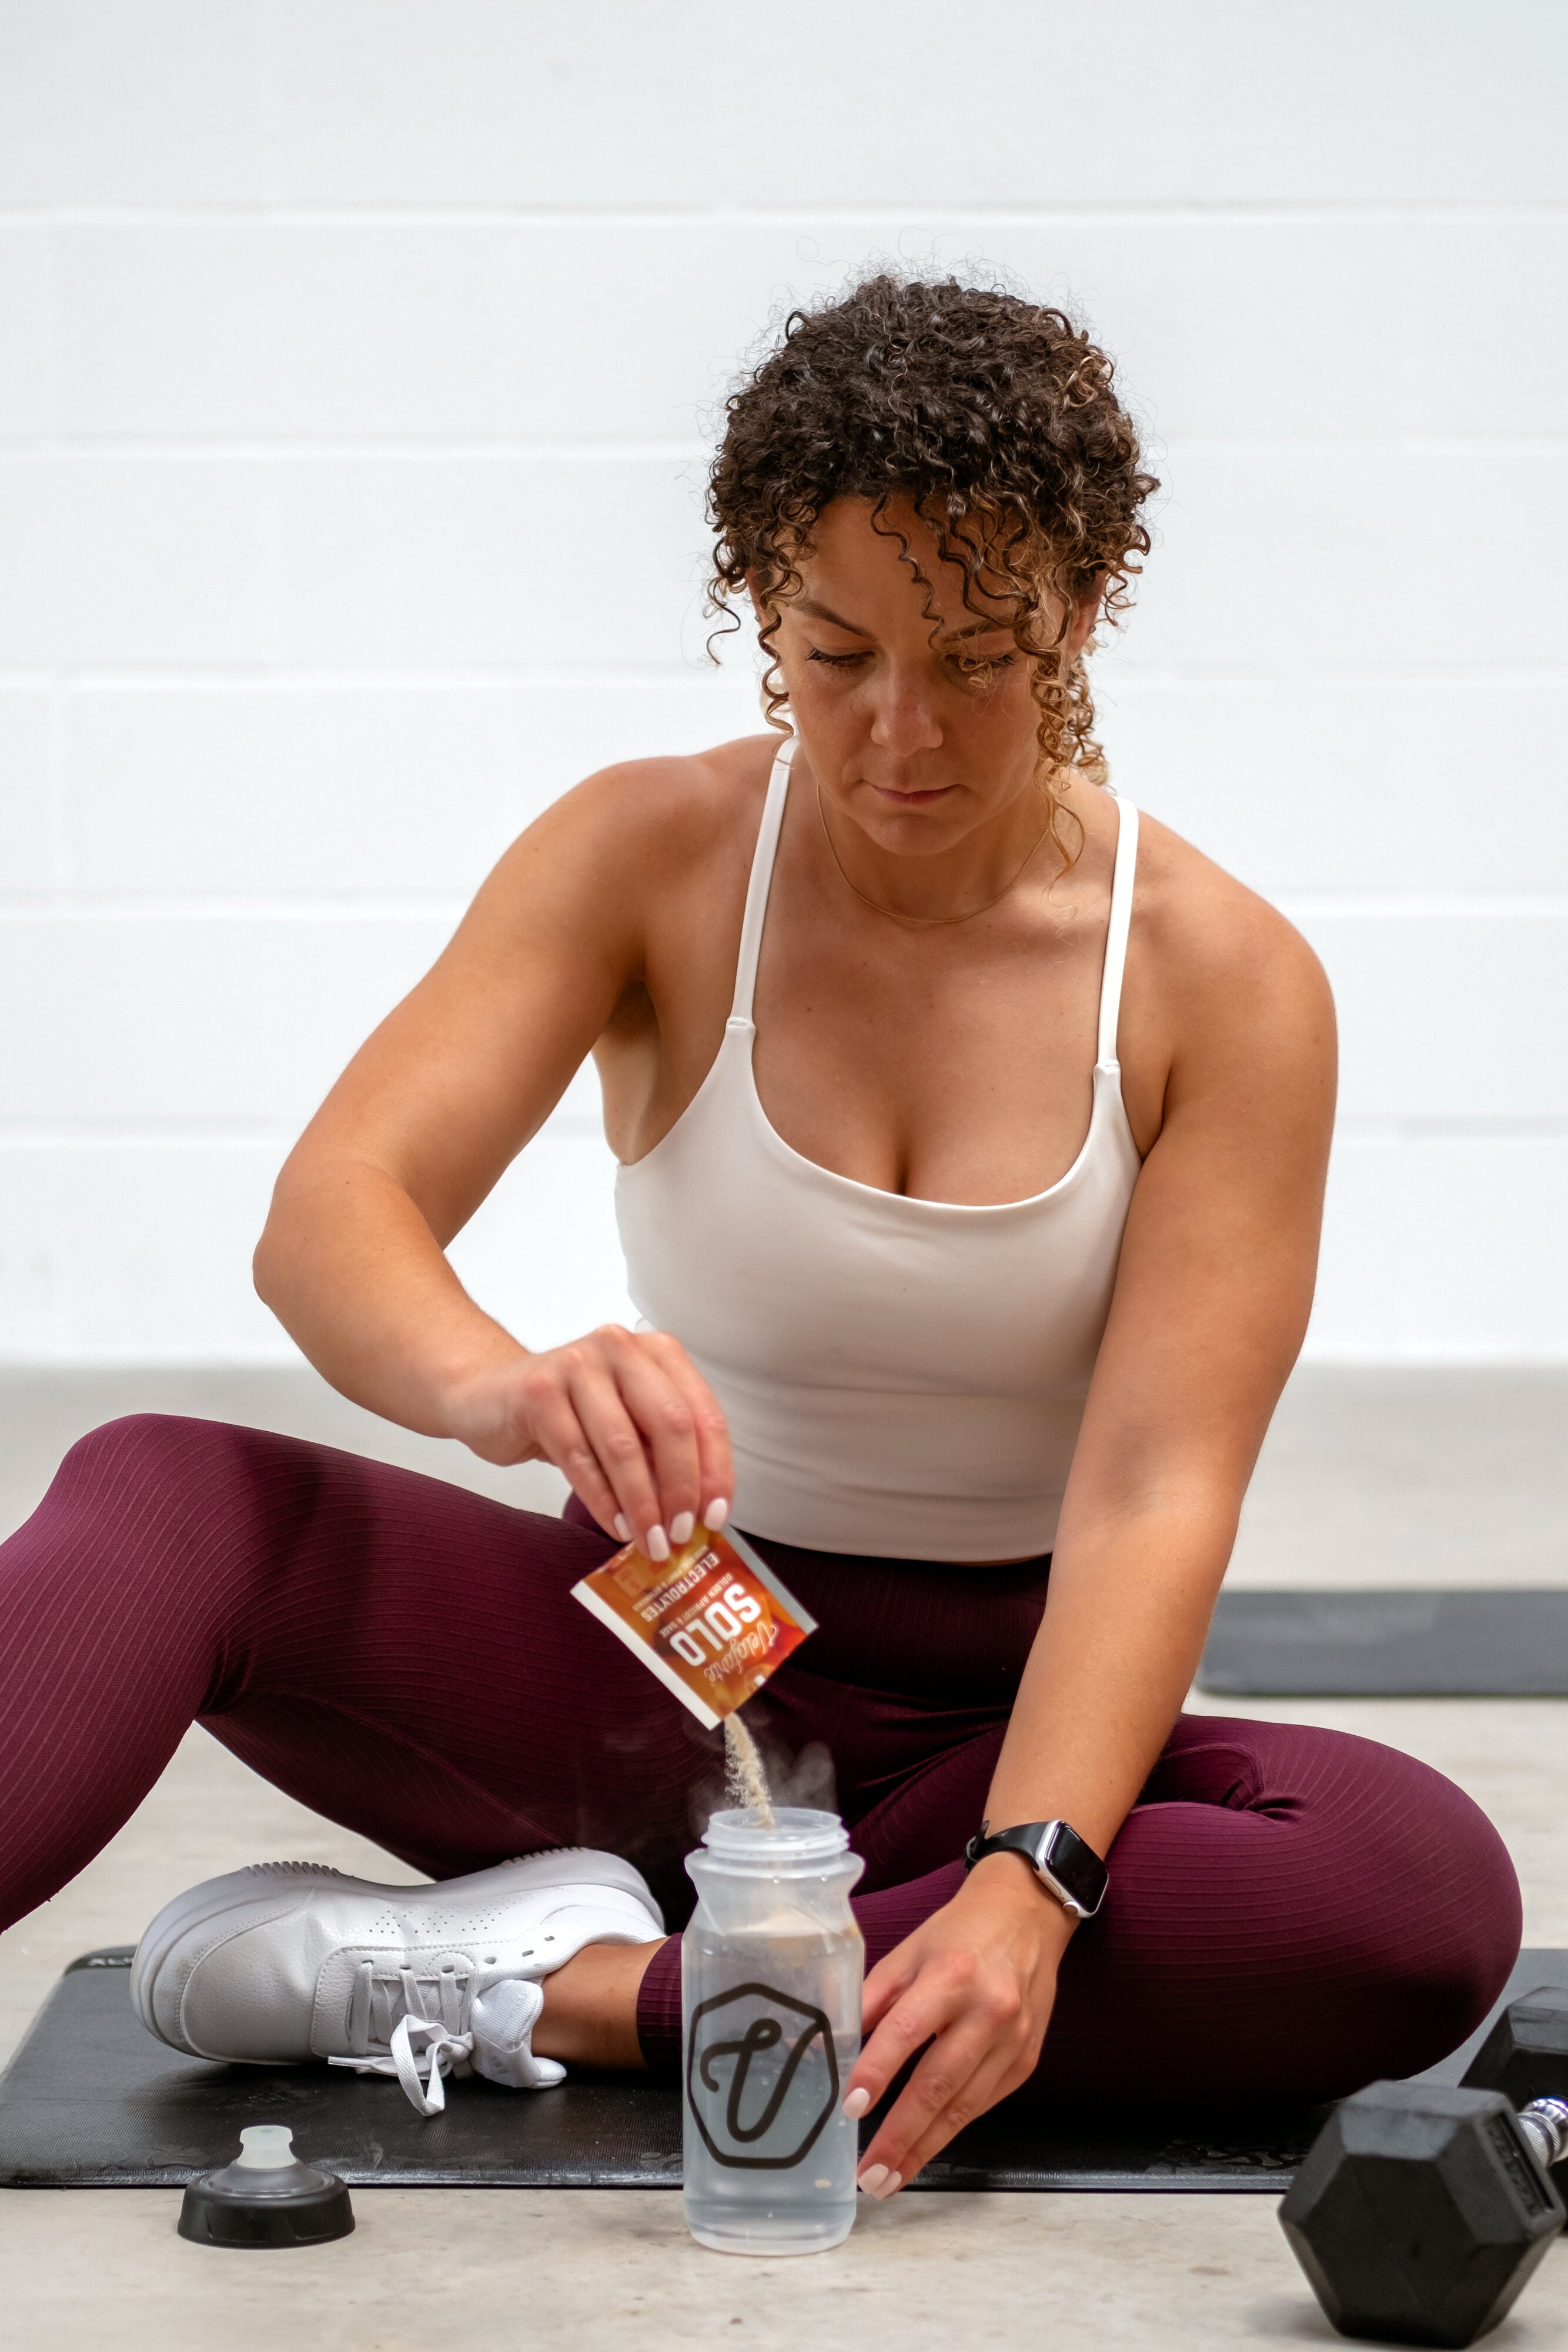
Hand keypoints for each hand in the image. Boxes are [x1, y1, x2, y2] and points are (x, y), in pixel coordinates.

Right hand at [445, 1325, 733, 1559]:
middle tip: (682, 1535)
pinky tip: (615, 1527)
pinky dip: (602, 1500)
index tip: (716, 1516)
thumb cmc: (569, 1412)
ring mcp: (577, 1365)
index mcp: (657, 1352)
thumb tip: (698, 1512)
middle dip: (681, 1489)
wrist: (487, 1394)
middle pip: (670, 1425)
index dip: (715, 1470)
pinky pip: (579, 1457)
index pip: (703, 1414)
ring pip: (623, 1445)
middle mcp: (621, 1348)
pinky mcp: (538, 1391)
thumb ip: (661, 1453)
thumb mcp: (626, 1422)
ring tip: (650, 1541)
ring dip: (641, 1504)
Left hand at [842, 1856, 1075, 2193]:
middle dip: (901, 2136)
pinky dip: (952, 2128)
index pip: (907, 2031)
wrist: (1028, 1917)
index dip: (877, 2071)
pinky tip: (925, 2147)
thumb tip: (838, 2045)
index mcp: (951, 1975)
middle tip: (869, 2175)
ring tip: (890, 2178)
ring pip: (964, 2106)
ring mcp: (1014, 2040)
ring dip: (924, 2147)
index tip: (851, 2108)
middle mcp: (989, 2011)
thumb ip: (873, 1998)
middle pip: (938, 2083)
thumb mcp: (908, 1951)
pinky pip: (984, 2103)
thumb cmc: (959, 1933)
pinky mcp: (1027, 2061)